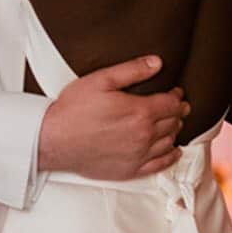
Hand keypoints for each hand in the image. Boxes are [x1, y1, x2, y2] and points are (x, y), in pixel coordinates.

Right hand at [38, 56, 190, 179]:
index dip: (177, 96)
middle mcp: (143, 135)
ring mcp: (138, 155)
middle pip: (173, 122)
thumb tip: (156, 63)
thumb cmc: (73, 110)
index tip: (176, 92)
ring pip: (169, 142)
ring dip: (174, 131)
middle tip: (177, 106)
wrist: (54, 139)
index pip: (171, 104)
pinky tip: (172, 151)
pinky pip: (159, 164)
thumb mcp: (101, 80)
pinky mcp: (130, 170)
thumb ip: (132, 70)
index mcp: (139, 112)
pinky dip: (170, 156)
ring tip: (173, 123)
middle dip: (177, 112)